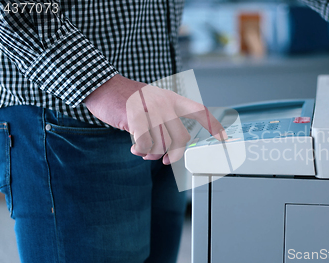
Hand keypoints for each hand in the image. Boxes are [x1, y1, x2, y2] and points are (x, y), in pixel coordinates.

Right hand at [84, 74, 225, 164]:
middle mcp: (165, 104)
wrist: (103, 86)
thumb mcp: (153, 101)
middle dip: (172, 154)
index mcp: (172, 99)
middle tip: (165, 160)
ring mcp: (151, 110)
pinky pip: (145, 144)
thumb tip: (171, 150)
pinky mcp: (136, 117)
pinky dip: (140, 150)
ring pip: (162, 144)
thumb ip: (165, 120)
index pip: (199, 111)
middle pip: (180, 139)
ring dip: (152, 153)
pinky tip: (134, 147)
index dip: (213, 125)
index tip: (224, 138)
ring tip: (142, 149)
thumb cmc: (128, 99)